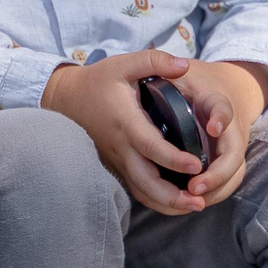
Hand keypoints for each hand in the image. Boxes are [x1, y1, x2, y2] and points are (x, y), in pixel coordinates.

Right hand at [41, 48, 204, 215]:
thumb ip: (155, 61)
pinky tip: (177, 202)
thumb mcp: (124, 63)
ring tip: (194, 206)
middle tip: (200, 202)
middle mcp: (121, 147)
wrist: (67, 99)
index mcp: (126, 122)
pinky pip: (136, 188)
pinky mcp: (117, 166)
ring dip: (166, 203)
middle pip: (145, 181)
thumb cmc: (98, 81)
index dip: (173, 159)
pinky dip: (156, 199)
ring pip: (141, 190)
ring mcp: (118, 160)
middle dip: (172, 196)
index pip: (150, 146)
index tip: (197, 165)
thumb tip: (184, 65)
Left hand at [168, 60, 267, 208]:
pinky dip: (212, 196)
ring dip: (215, 191)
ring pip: (233, 177)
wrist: (229, 89)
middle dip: (218, 175)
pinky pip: (225, 184)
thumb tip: (167, 67)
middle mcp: (231, 130)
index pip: (224, 110)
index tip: (213, 125)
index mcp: (219, 102)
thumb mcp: (184, 71)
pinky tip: (188, 204)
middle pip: (235, 157)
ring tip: (191, 200)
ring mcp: (232, 148)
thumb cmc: (200, 81)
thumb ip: (168, 68)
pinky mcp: (226, 162)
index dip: (220, 118)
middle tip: (195, 185)